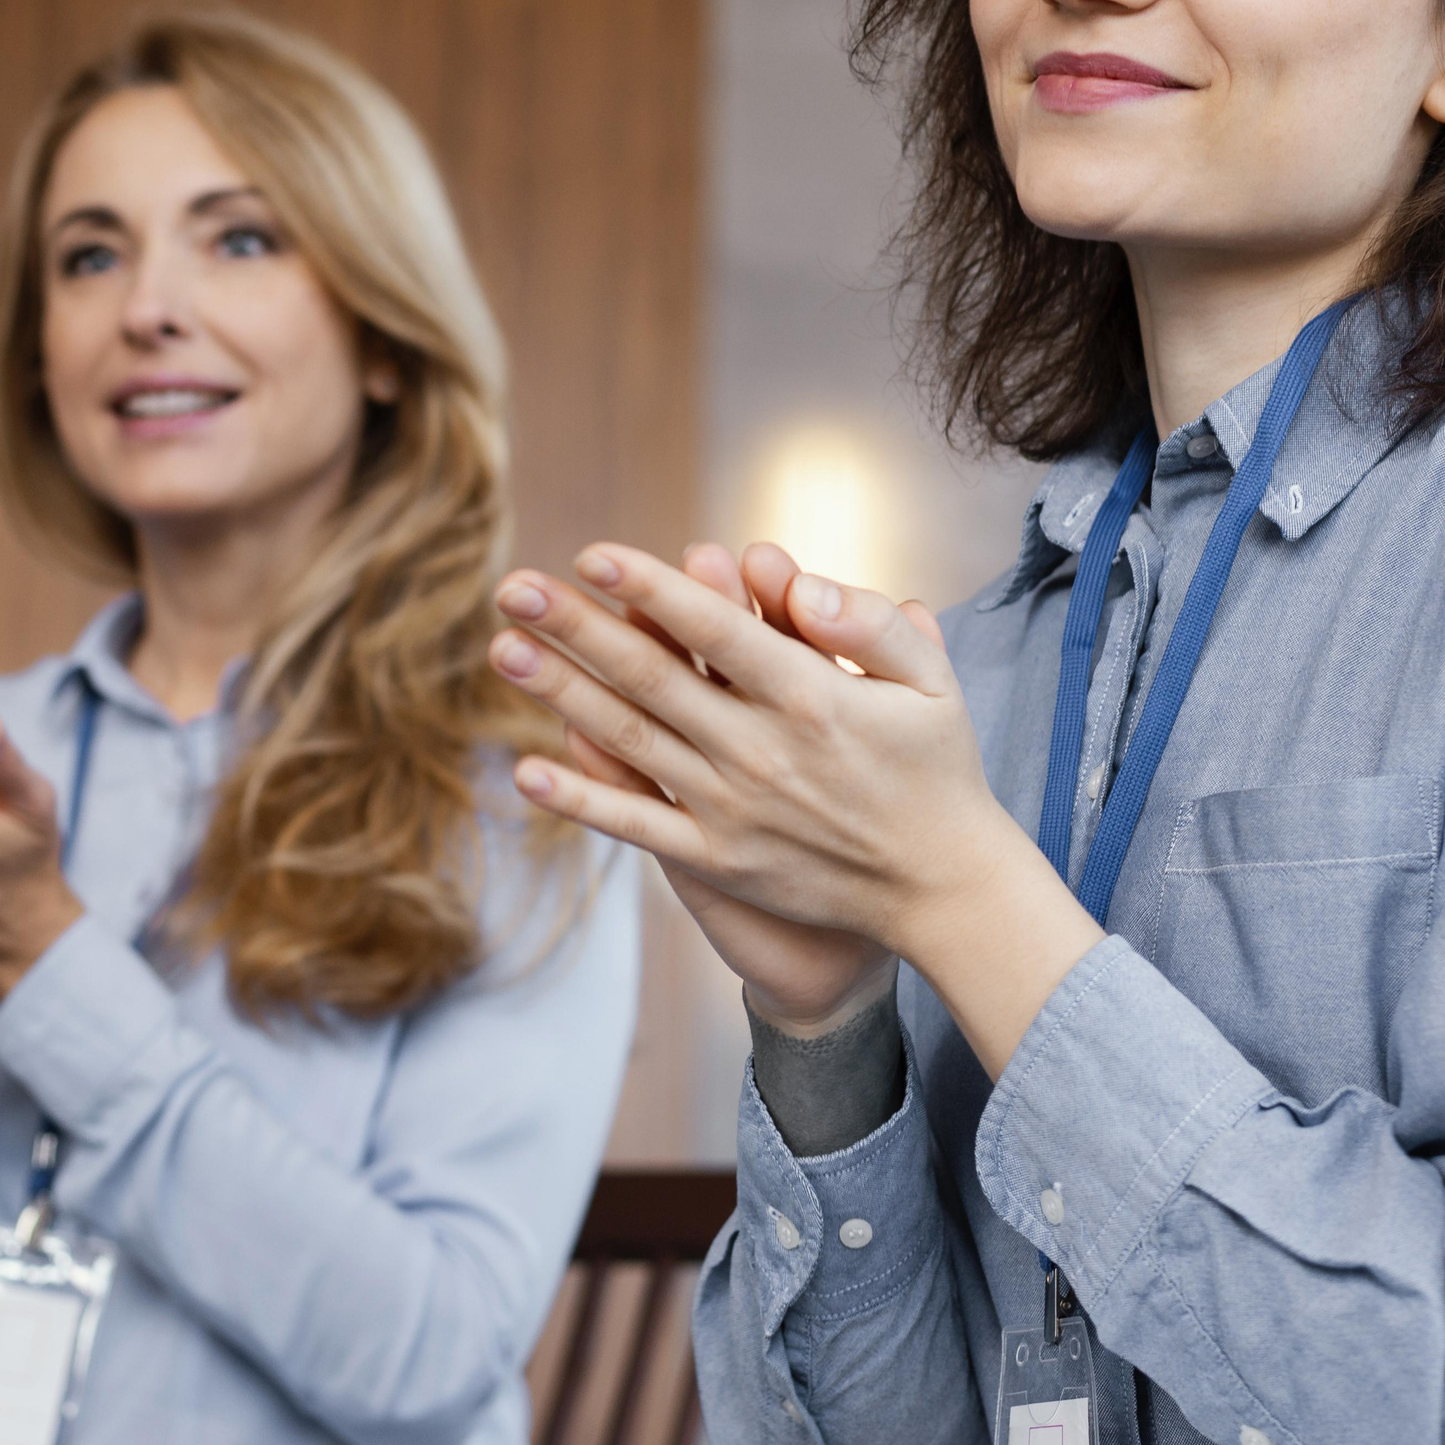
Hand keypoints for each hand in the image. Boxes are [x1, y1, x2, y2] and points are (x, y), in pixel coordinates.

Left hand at [490, 542, 1103, 1072]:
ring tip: (501, 649)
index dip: (650, 590)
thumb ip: (869, 621)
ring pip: (630, 739)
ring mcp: (731, 807)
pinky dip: (581, 798)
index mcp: (809, 695)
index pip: (714, 630)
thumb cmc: (936, 769)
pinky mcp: (718, 858)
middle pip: (651, 677)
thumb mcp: (931, 680)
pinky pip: (637, 824)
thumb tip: (796, 585)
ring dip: (560, 693)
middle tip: (513, 586)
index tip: (591, 555)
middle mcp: (760, 749)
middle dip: (576, 628)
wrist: (942, 889)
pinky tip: (526, 771)